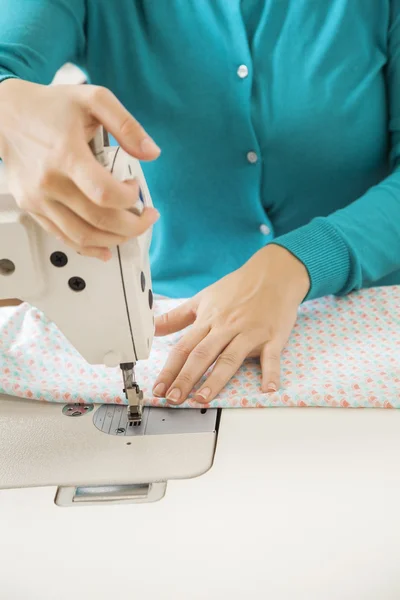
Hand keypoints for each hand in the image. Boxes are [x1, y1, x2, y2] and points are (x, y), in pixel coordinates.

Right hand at [0, 79, 160, 259]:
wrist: (6, 115)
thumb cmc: (50, 107)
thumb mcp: (94, 100)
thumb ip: (126, 125)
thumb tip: (152, 153)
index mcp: (66, 154)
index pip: (104, 193)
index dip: (129, 198)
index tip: (135, 188)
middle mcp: (50, 182)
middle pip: (99, 221)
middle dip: (133, 226)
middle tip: (147, 217)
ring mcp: (39, 199)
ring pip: (83, 237)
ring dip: (115, 239)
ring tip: (130, 229)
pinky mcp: (32, 208)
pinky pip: (64, 238)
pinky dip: (89, 247)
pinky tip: (106, 247)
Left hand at [152, 245, 309, 403]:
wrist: (274, 274)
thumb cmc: (238, 288)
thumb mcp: (203, 298)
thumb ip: (177, 317)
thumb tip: (152, 329)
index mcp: (208, 320)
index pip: (184, 348)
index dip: (170, 369)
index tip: (159, 389)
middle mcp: (226, 328)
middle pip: (202, 355)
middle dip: (186, 378)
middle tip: (173, 399)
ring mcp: (250, 333)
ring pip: (230, 358)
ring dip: (216, 380)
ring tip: (203, 399)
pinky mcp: (273, 337)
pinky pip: (271, 358)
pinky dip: (271, 374)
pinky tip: (268, 390)